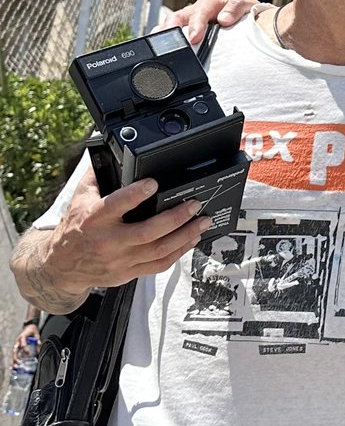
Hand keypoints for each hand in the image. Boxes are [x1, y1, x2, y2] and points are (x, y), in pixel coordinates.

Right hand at [11, 324, 38, 367]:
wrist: (28, 327)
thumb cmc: (32, 330)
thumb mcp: (36, 333)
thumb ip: (38, 339)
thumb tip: (39, 345)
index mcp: (22, 337)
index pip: (22, 344)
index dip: (25, 349)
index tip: (28, 354)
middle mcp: (17, 341)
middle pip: (15, 350)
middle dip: (16, 357)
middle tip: (19, 363)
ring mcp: (16, 345)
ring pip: (13, 354)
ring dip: (13, 360)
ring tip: (13, 367)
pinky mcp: (16, 347)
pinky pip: (14, 354)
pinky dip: (13, 360)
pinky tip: (12, 366)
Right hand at [46, 166, 211, 297]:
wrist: (60, 267)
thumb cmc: (74, 228)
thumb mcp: (79, 199)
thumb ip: (96, 176)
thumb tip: (109, 151)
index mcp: (94, 219)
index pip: (116, 205)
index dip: (136, 194)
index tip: (154, 182)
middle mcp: (108, 241)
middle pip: (147, 232)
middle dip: (176, 218)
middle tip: (195, 204)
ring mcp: (119, 260)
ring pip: (158, 250)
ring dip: (185, 235)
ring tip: (202, 221)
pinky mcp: (127, 273)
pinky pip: (158, 265)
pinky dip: (178, 253)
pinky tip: (191, 240)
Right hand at [157, 0, 257, 44]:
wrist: (243, 19)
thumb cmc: (242, 14)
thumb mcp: (246, 7)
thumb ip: (236, 9)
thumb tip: (224, 19)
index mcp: (211, 4)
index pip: (201, 10)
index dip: (196, 24)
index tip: (194, 38)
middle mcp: (195, 11)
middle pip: (179, 16)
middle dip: (173, 29)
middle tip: (173, 43)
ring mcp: (186, 22)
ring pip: (170, 24)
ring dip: (163, 34)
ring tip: (158, 46)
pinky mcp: (181, 32)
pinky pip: (167, 34)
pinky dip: (160, 40)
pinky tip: (156, 50)